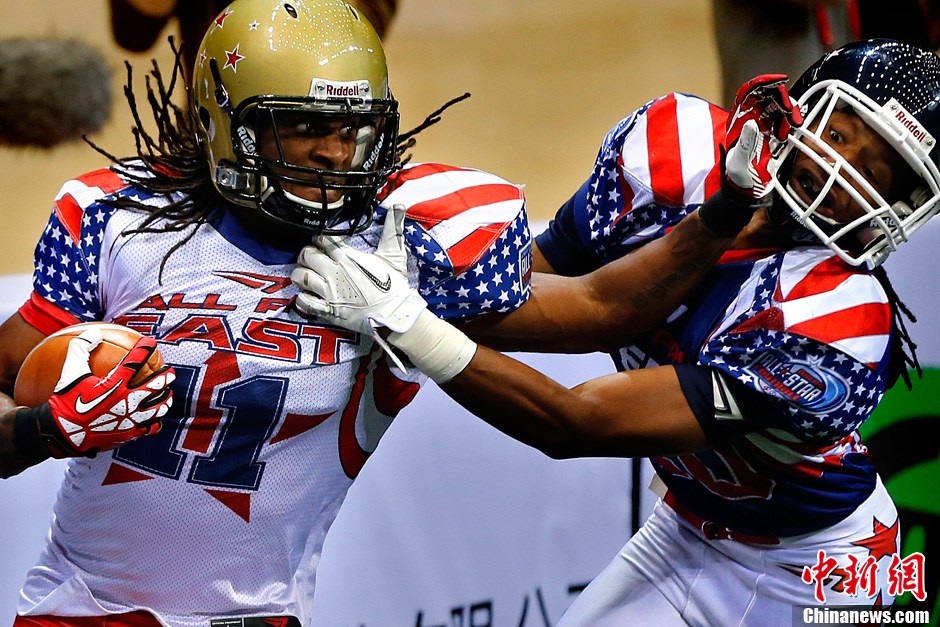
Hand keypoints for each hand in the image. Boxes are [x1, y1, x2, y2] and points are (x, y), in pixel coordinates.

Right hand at [37, 327, 174, 457]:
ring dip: (165, 400)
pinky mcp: (129, 434)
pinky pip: (149, 428)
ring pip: (158, 408)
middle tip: (170, 372)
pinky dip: (155, 423)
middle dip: (166, 377)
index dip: (145, 348)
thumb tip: (93, 331)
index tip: (151, 342)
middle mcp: (128, 399)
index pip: (136, 360)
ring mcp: (131, 418)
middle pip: (156, 386)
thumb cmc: (66, 400)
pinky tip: (155, 420)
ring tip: (168, 395)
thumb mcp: (71, 371)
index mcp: (116, 383)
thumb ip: (81, 348)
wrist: (62, 433)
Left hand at [292, 204, 427, 365]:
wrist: (395, 315)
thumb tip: (399, 205)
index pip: (323, 239)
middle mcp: (335, 273)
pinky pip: (304, 302)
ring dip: (300, 274)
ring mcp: (329, 293)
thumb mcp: (394, 255)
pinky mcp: (328, 311)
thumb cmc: (394, 287)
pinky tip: (307, 295)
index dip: (319, 238)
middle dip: (306, 254)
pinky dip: (302, 298)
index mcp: (348, 258)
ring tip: (306, 274)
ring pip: (301, 277)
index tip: (321, 241)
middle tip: (311, 257)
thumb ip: (393, 230)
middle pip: (307, 256)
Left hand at [723, 74, 802, 202]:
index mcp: (739, 120)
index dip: (762, 84)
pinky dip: (790, 122)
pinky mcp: (773, 136)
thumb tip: (753, 123)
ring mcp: (763, 127)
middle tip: (789, 109)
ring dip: (788, 111)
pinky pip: (784, 121)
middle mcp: (751, 120)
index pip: (749, 93)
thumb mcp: (740, 159)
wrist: (747, 189)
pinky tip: (788, 131)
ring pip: (778, 108)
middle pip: (767, 97)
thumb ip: (747, 142)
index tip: (779, 81)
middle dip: (781, 97)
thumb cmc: (738, 175)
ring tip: (792, 122)